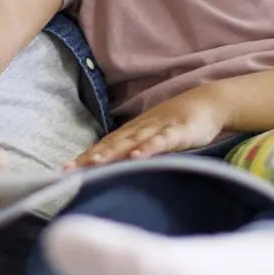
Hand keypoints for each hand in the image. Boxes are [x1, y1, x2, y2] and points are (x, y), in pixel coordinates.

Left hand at [71, 87, 226, 167]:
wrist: (208, 103)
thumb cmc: (178, 123)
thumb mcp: (154, 137)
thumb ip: (137, 151)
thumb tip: (117, 169)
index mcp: (134, 131)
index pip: (105, 145)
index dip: (85, 157)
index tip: (65, 172)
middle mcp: (140, 128)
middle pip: (112, 144)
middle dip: (91, 157)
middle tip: (70, 171)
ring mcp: (158, 128)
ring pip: (132, 141)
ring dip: (113, 152)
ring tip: (95, 163)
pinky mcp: (178, 131)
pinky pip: (161, 140)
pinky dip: (148, 148)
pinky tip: (137, 156)